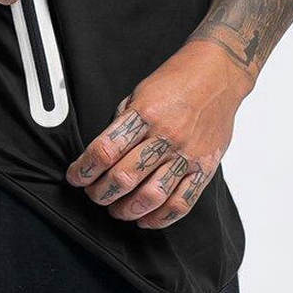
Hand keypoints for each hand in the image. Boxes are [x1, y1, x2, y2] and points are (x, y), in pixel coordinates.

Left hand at [65, 41, 252, 227]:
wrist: (217, 74)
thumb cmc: (177, 80)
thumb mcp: (140, 91)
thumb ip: (124, 121)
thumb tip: (105, 152)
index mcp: (144, 114)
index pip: (105, 149)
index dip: (84, 169)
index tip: (75, 176)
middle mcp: (165, 136)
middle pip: (124, 177)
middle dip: (101, 193)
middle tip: (93, 194)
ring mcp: (186, 154)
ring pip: (152, 196)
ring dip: (127, 209)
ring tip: (116, 209)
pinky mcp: (204, 167)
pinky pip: (182, 202)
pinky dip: (161, 218)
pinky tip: (146, 219)